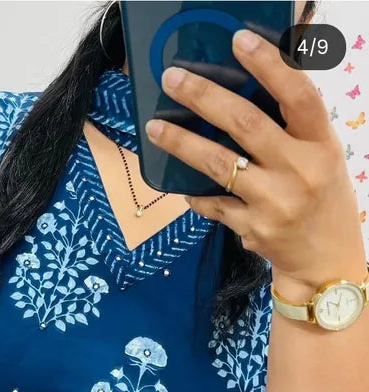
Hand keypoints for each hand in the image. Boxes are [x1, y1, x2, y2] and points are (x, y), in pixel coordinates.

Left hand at [145, 28, 366, 292]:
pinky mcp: (253, 228)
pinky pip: (213, 204)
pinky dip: (195, 194)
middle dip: (204, 97)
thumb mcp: (322, 157)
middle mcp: (300, 171)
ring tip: (154, 127)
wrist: (326, 262)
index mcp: (322, 145)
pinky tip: (180, 186)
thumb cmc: (322, 199)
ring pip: (219, 164)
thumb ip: (293, 128)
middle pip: (246, 124)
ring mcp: (274, 202)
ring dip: (181, 143)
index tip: (238, 40)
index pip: (298, 95)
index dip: (269, 65)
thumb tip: (250, 87)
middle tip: (172, 78)